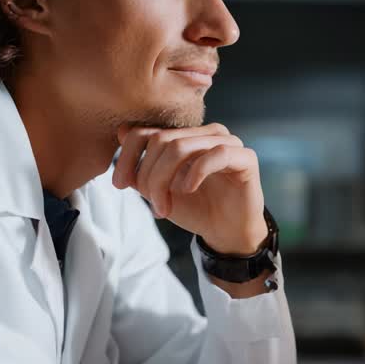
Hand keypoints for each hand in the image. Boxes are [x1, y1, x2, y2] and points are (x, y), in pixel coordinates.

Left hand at [113, 123, 266, 254]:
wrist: (226, 232)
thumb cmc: (194, 208)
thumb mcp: (159, 189)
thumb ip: (142, 165)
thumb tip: (122, 133)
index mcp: (184, 135)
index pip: (145, 131)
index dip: (127, 156)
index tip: (119, 184)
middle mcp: (205, 133)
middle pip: (161, 140)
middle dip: (149, 176)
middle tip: (152, 203)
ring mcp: (227, 141)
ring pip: (182, 146)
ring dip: (165, 179)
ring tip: (164, 205)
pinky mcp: (245, 157)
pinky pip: (216, 154)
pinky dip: (195, 173)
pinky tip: (188, 189)